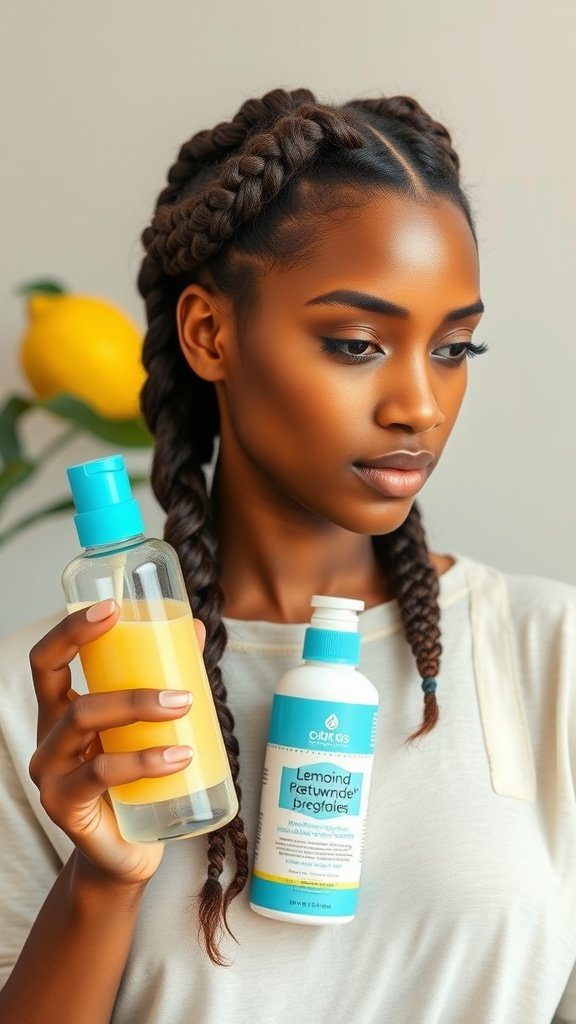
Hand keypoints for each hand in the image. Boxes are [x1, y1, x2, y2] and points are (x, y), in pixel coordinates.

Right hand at [28, 600, 205, 887]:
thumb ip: (167, 678)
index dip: (72, 629)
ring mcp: (51, 773)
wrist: (126, 853)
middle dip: (121, 675)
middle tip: (181, 685)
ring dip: (138, 709)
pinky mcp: (64, 805)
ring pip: (84, 722)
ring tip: (185, 709)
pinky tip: (179, 757)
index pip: (47, 659)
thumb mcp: (150, 728)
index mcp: (61, 710)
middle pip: (66, 688)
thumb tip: (195, 626)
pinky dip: (143, 761)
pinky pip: (101, 774)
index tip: (112, 607)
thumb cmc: (137, 783)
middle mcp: (49, 737)